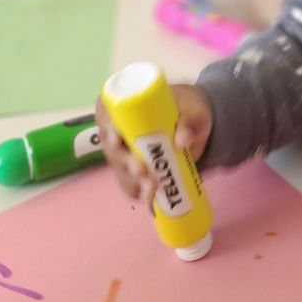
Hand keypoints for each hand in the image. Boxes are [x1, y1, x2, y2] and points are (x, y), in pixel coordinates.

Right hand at [95, 83, 213, 201]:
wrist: (196, 124)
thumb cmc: (190, 108)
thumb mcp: (195, 110)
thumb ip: (191, 121)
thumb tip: (182, 140)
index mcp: (128, 103)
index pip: (106, 109)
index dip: (106, 123)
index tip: (116, 136)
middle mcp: (119, 128)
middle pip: (111, 144)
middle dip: (123, 160)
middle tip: (141, 169)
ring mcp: (125, 151)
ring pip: (120, 167)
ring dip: (132, 179)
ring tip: (151, 188)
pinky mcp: (134, 169)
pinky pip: (129, 182)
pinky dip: (138, 190)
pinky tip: (149, 197)